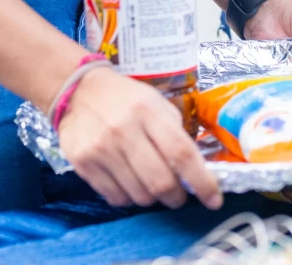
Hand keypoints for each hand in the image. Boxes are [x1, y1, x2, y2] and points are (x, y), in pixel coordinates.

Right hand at [56, 66, 221, 210]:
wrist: (77, 90)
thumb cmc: (125, 98)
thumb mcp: (155, 102)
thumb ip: (175, 132)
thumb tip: (195, 169)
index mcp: (148, 111)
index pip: (181, 153)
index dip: (202, 181)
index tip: (214, 200)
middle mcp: (124, 130)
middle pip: (161, 182)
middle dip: (176, 197)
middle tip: (178, 196)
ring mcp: (101, 149)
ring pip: (139, 195)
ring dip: (152, 198)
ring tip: (150, 185)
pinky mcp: (83, 164)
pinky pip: (116, 197)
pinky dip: (129, 197)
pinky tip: (128, 182)